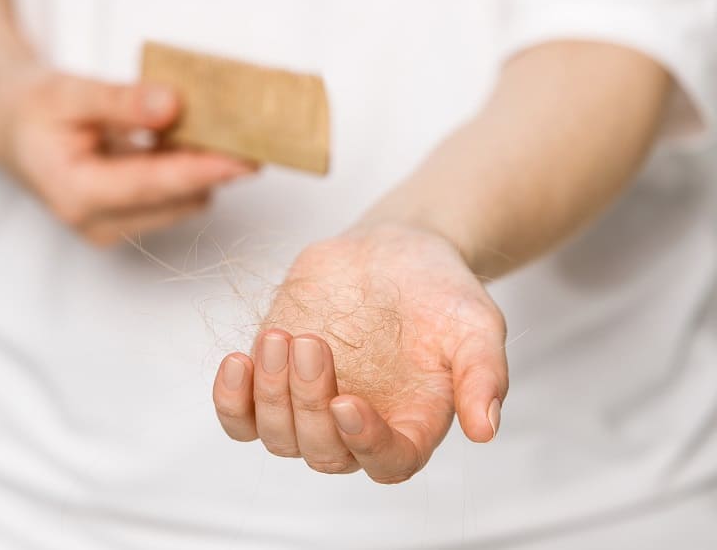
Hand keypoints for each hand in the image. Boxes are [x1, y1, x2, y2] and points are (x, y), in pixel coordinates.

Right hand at [0, 66, 255, 244]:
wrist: (12, 129)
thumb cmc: (32, 111)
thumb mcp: (68, 93)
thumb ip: (121, 101)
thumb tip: (173, 105)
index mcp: (76, 194)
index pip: (154, 185)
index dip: (204, 171)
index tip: (245, 159)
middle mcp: (98, 224)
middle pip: (179, 199)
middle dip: (210, 164)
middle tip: (237, 124)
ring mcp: (115, 230)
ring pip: (185, 202)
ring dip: (199, 168)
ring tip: (194, 125)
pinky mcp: (130, 225)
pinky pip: (178, 201)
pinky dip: (188, 172)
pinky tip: (180, 142)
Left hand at [213, 223, 508, 482]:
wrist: (394, 253)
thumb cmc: (440, 292)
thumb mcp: (476, 324)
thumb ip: (484, 373)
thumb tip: (485, 430)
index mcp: (410, 425)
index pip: (386, 463)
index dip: (365, 444)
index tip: (348, 401)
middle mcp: (356, 427)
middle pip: (323, 453)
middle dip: (309, 405)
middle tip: (312, 342)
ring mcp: (310, 404)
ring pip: (278, 437)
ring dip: (272, 395)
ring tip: (283, 336)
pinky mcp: (274, 377)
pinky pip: (240, 415)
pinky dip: (231, 400)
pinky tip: (236, 361)